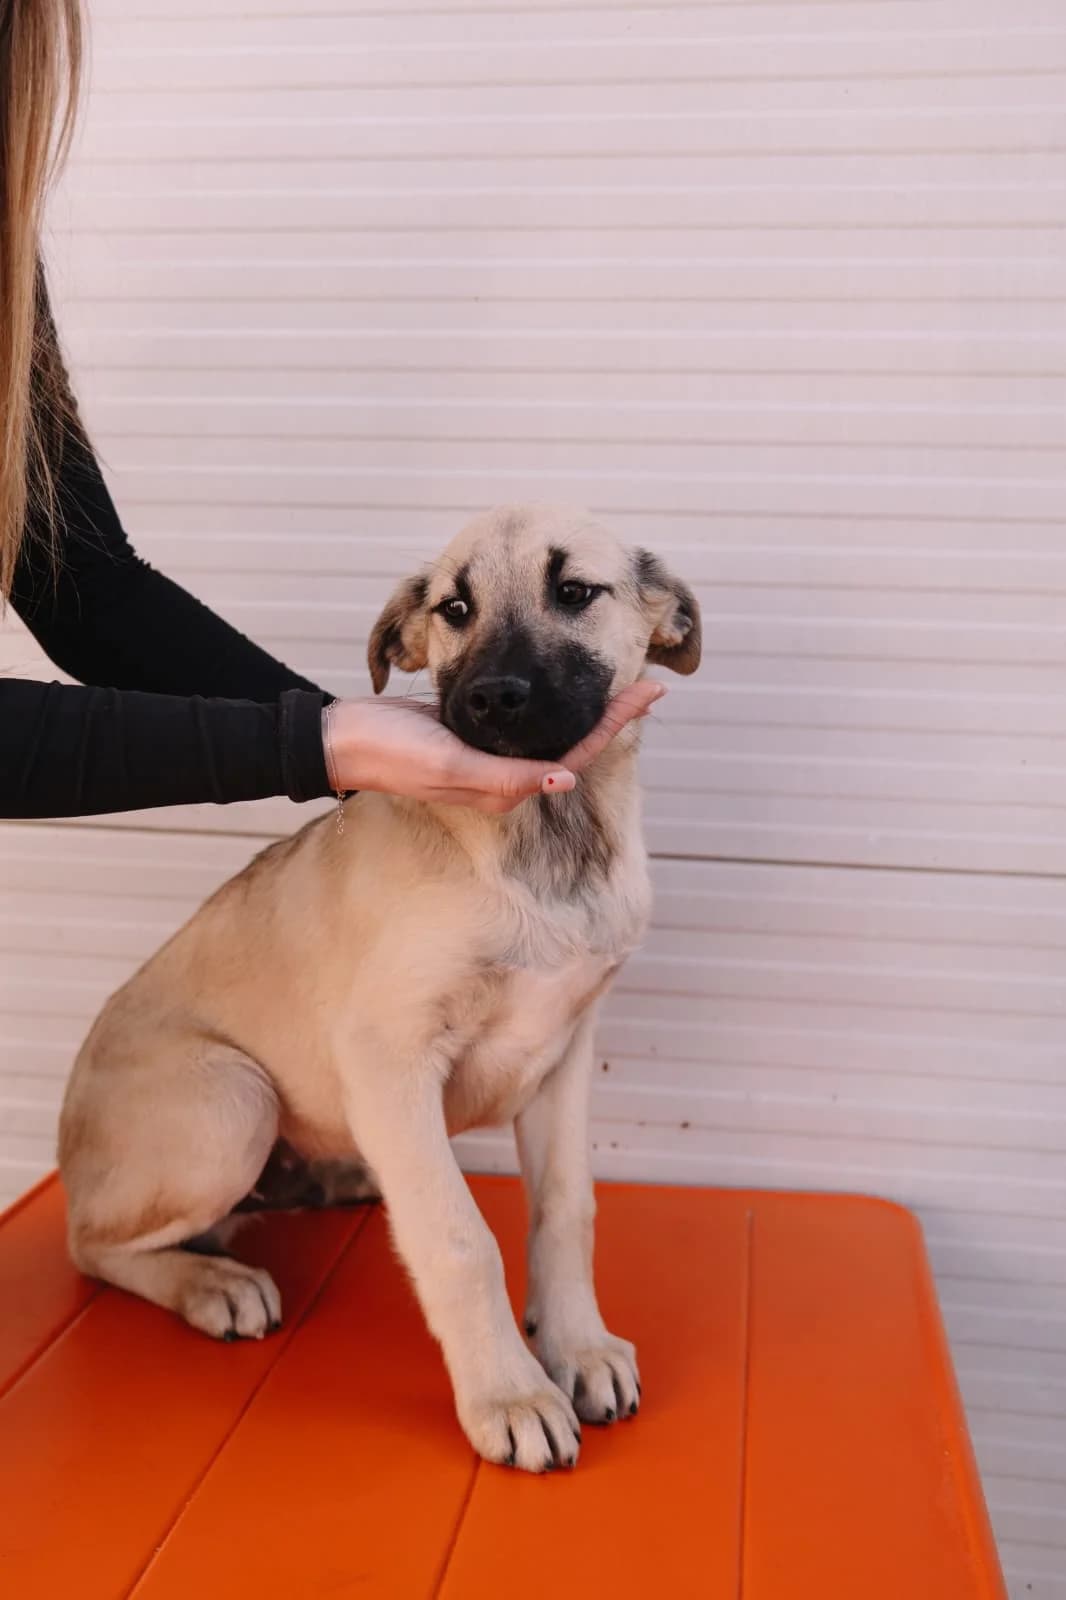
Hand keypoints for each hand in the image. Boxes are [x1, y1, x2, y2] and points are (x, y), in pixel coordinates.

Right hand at [324, 680, 664, 814]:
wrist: (344, 738)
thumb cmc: (393, 755)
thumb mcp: (451, 766)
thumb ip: (506, 777)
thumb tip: (563, 779)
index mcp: (505, 786)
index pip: (576, 755)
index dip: (615, 724)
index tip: (648, 693)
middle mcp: (504, 774)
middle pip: (572, 743)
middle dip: (610, 714)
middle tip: (647, 680)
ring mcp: (489, 753)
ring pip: (550, 731)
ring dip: (584, 708)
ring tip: (617, 680)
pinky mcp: (472, 733)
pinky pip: (524, 721)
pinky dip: (549, 703)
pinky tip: (560, 685)